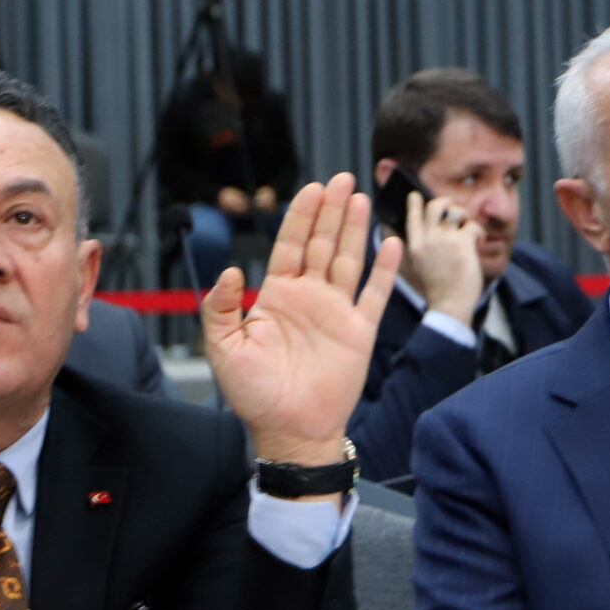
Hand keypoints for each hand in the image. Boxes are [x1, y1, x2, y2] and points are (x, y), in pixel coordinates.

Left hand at [203, 174, 401, 467]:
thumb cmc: (253, 395)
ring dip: (355, 229)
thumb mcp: (223, 348)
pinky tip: (390, 243)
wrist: (289, 431)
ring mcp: (337, 313)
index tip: (311, 189)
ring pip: (348, 260)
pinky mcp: (359, 332)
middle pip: (322, 243)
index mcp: (277, 297)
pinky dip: (385, 270)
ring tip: (360, 198)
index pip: (290, 246)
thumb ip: (220, 307)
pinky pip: (375, 295)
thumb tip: (231, 270)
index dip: (301, 216)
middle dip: (331, 211)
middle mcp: (309, 298)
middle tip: (341, 179)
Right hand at [401, 190, 484, 323]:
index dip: (414, 204)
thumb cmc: (439, 290)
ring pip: (456, 211)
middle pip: (435, 206)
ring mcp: (444, 239)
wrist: (449, 305)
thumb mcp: (421, 266)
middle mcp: (427, 239)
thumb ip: (423, 248)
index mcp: (414, 246)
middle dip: (446, 202)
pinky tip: (479, 242)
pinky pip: (473, 226)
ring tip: (469, 228)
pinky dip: (479, 232)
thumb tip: (431, 230)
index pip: (412, 217)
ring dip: (465, 216)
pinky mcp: (462, 243)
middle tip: (455, 210)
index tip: (415, 195)